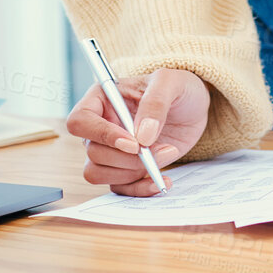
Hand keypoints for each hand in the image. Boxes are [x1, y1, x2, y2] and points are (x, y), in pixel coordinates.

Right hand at [66, 67, 209, 195]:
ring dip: (134, 171)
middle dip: (128, 157)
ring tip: (167, 154)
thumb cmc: (177, 88)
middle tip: (161, 148)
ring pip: (100, 173)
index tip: (133, 143)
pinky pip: (119, 188)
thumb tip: (142, 137)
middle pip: (93, 152)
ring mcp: (110, 149)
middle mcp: (100, 125)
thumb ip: (155, 103)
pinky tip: (161, 180)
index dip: (102, 135)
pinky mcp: (125, 167)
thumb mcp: (170, 82)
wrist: (193, 107)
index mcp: (102, 99)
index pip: (80, 121)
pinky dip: (140, 189)